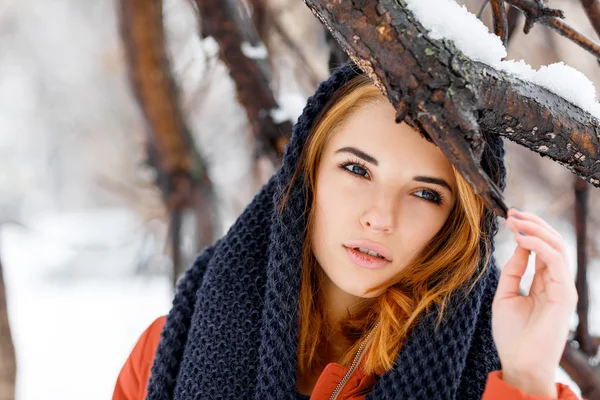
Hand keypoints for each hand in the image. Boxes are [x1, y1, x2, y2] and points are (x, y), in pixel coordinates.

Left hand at [491, 208, 577, 397]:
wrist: (519, 363)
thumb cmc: (512, 335)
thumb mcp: (505, 296)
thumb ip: (512, 271)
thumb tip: (517, 247)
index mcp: (543, 283)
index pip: (541, 249)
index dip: (527, 231)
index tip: (509, 218)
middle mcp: (556, 283)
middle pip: (551, 244)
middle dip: (532, 225)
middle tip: (512, 213)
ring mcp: (562, 288)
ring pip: (557, 248)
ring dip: (536, 230)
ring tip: (515, 220)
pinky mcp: (564, 295)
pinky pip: (556, 262)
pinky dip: (539, 246)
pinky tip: (522, 238)